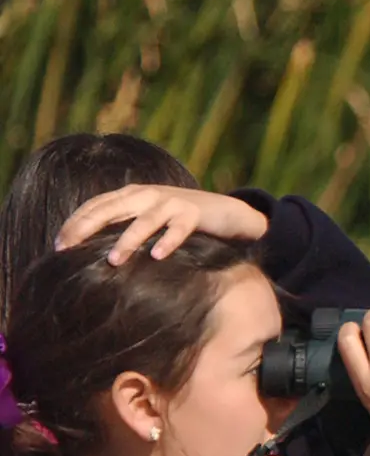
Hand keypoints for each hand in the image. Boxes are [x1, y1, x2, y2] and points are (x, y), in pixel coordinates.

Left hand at [56, 186, 269, 263]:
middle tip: (68, 249)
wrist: (225, 210)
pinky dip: (168, 241)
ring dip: (127, 241)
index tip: (58, 245)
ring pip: (144, 221)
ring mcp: (171, 202)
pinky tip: (157, 256)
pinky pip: (178, 228)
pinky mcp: (194, 213)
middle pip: (110, 209)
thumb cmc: (181, 219)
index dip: (74, 223)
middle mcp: (148, 194)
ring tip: (113, 261)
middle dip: (86, 228)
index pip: (95, 206)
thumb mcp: (148, 218)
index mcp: (132, 194)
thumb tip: (92, 249)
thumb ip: (124, 225)